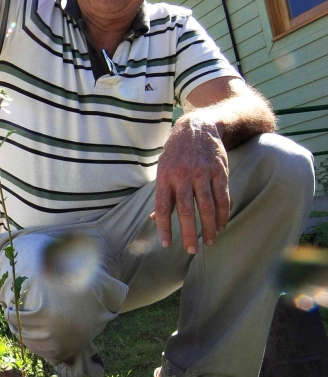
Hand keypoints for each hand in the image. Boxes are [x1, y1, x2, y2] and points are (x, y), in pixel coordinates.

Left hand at [152, 115, 229, 253]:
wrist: (198, 126)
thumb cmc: (177, 153)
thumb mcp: (163, 168)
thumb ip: (162, 194)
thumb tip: (155, 219)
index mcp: (165, 176)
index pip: (162, 206)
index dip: (164, 226)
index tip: (167, 244)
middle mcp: (183, 175)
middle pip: (185, 209)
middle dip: (189, 232)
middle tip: (191, 250)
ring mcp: (202, 173)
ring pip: (206, 206)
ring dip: (208, 227)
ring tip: (209, 242)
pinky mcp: (219, 171)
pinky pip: (222, 197)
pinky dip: (222, 214)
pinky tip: (220, 226)